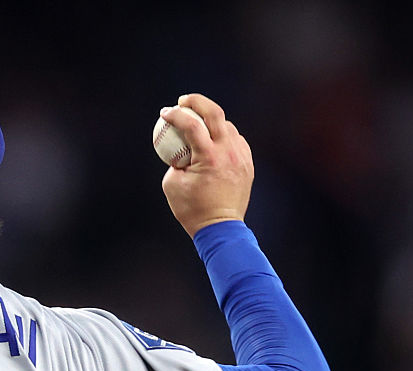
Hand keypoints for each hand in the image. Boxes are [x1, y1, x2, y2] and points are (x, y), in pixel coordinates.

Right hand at [160, 93, 253, 236]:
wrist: (220, 227)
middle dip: (197, 101)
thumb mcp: (171, 184)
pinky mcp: (248, 164)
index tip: (164, 113)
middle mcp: (228, 152)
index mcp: (209, 156)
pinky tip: (213, 141)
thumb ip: (174, 161)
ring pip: (227, 126)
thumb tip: (175, 146)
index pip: (191, 124)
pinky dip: (223, 137)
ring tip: (197, 124)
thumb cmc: (191, 208)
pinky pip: (236, 141)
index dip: (175, 114)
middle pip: (215, 113)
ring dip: (210, 121)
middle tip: (183, 101)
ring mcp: (241, 156)